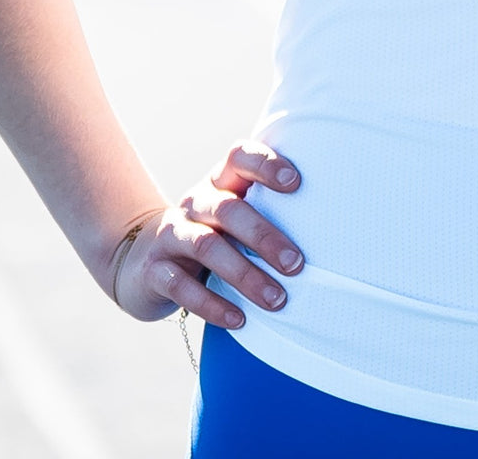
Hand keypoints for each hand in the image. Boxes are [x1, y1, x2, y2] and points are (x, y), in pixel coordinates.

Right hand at [110, 141, 303, 328]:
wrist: (144, 260)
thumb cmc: (214, 234)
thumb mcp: (237, 215)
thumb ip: (271, 210)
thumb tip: (334, 228)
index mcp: (221, 181)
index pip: (240, 157)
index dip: (266, 164)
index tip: (296, 182)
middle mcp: (196, 202)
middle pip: (229, 210)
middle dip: (265, 238)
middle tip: (297, 264)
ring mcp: (172, 234)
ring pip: (208, 247)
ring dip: (245, 275)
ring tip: (277, 299)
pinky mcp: (155, 270)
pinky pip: (182, 286)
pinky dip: (213, 304)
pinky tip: (240, 319)